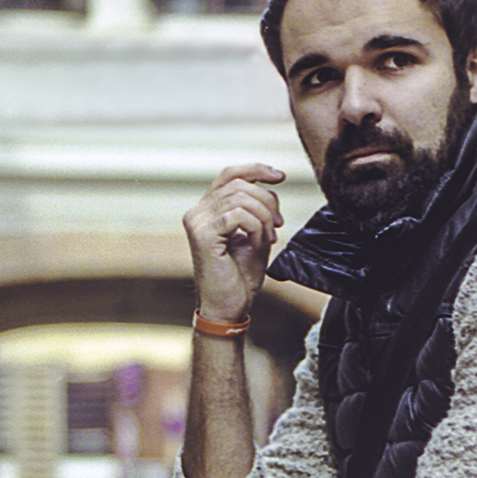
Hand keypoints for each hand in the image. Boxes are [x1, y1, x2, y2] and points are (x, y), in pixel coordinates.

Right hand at [184, 163, 285, 321]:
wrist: (229, 308)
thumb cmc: (239, 279)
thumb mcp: (255, 237)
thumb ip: (258, 212)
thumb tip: (269, 188)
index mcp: (208, 210)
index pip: (230, 174)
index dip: (256, 169)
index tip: (279, 176)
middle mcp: (198, 212)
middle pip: (241, 184)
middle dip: (268, 202)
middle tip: (278, 226)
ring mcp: (197, 221)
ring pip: (242, 198)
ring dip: (264, 218)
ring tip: (268, 238)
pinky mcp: (202, 234)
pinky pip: (239, 215)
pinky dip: (256, 228)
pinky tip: (258, 243)